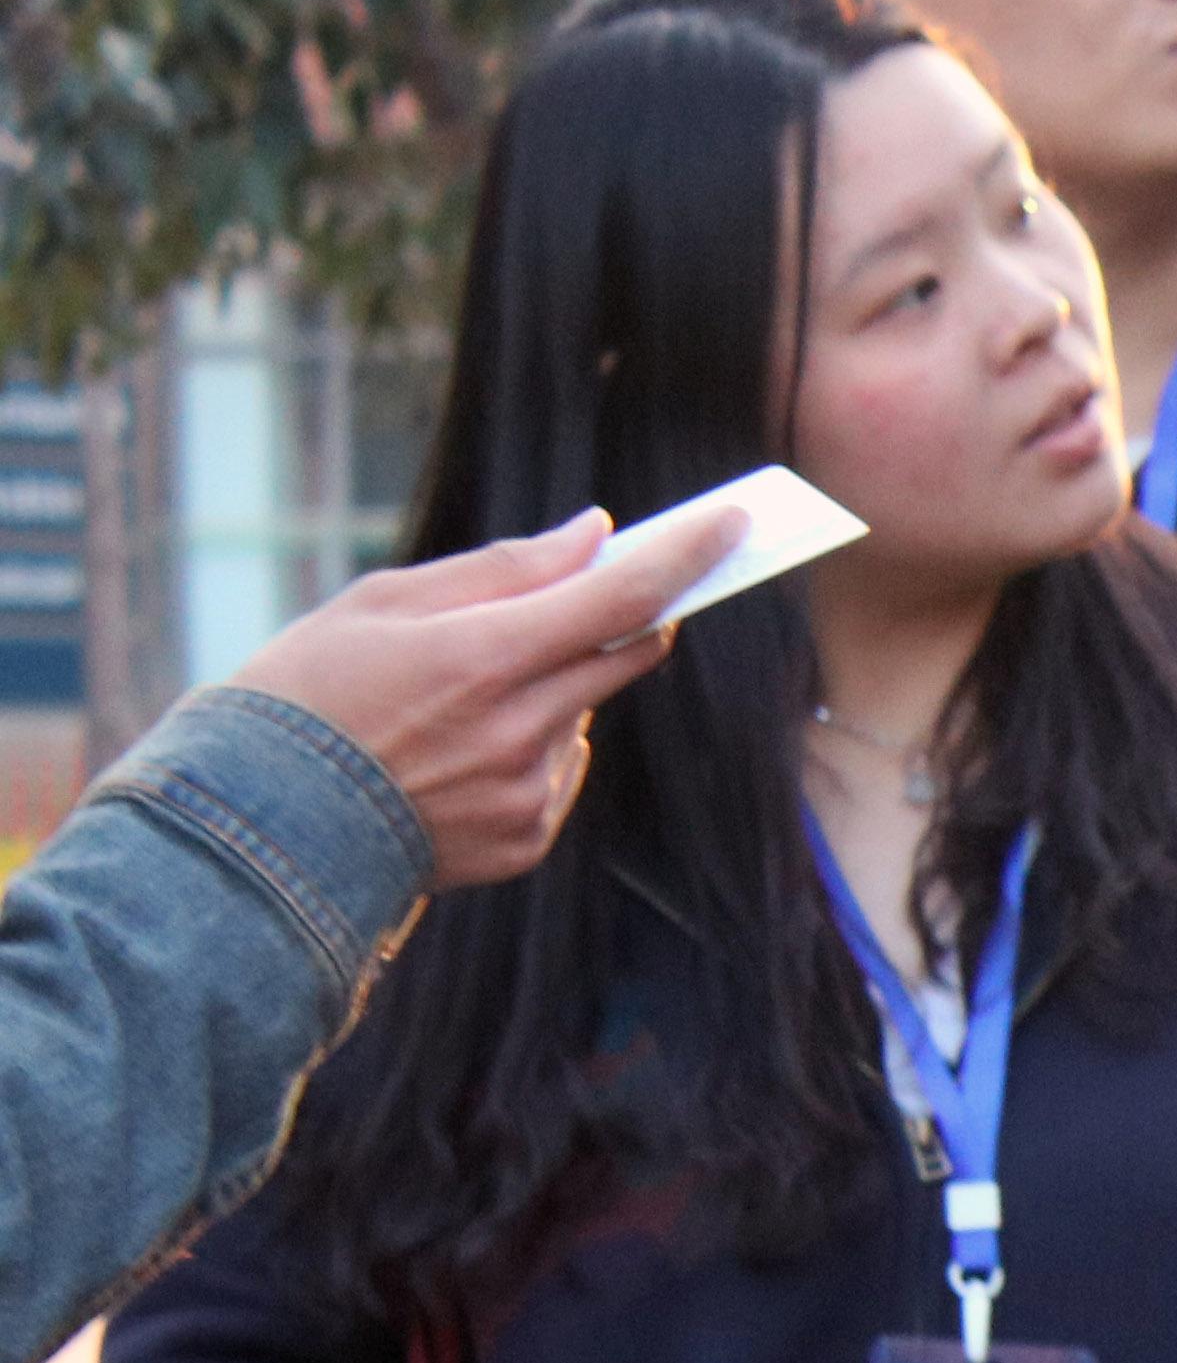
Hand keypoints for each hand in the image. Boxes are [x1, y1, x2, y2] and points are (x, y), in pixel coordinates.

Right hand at [230, 510, 730, 892]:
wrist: (258, 826)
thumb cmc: (307, 692)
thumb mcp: (384, 604)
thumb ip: (502, 571)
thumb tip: (596, 535)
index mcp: (484, 657)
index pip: (620, 598)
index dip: (685, 555)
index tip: (732, 523)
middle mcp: (520, 729)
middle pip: (625, 655)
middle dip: (628, 616)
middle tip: (607, 589)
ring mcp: (529, 790)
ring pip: (580, 713)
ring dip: (546, 691)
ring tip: (444, 706)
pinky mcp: (526, 839)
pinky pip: (556, 773)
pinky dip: (526, 751)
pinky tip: (450, 761)